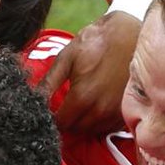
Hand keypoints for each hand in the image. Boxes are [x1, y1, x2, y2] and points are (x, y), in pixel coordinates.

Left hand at [40, 11, 138, 133]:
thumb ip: (49, 82)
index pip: (61, 124)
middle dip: (67, 120)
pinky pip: (107, 127)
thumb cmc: (95, 43)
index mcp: (82, 98)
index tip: (51, 110)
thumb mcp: (67, 58)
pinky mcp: (127, 111)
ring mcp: (116, 113)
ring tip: (80, 104)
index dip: (52, 119)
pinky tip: (95, 105)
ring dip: (82, 122)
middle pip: (76, 129)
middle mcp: (100, 111)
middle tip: (64, 106)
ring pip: (92, 130)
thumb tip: (34, 97)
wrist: (130, 35)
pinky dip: (98, 121)